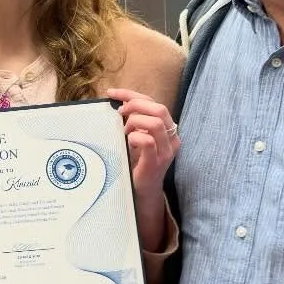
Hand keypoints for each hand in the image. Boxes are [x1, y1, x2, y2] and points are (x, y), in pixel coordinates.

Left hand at [105, 87, 181, 201]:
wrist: (142, 191)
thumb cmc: (137, 162)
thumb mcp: (136, 136)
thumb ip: (134, 121)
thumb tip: (119, 103)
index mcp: (168, 129)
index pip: (153, 103)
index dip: (132, 94)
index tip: (111, 93)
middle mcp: (172, 138)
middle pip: (159, 109)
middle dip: (135, 105)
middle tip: (120, 113)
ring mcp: (166, 151)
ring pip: (155, 123)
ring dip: (135, 122)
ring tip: (125, 131)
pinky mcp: (156, 162)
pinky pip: (147, 141)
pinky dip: (134, 137)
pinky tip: (128, 142)